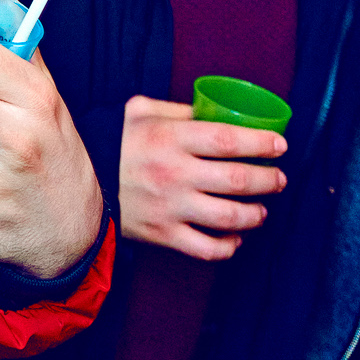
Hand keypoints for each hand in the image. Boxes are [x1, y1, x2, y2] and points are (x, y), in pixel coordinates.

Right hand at [118, 95, 285, 260]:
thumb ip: (179, 110)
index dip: (261, 143)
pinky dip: (229, 246)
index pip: (229, 140)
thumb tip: (216, 112)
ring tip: (263, 210)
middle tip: (279, 179)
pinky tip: (236, 237)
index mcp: (171, 138)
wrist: (79, 181)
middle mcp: (174, 174)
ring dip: (255, 214)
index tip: (280, 145)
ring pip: (229, 217)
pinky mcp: (163, 234)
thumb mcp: (141, 111)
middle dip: (269, 180)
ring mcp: (170, 207)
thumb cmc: (114, 141)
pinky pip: (207, 248)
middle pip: (237, 179)